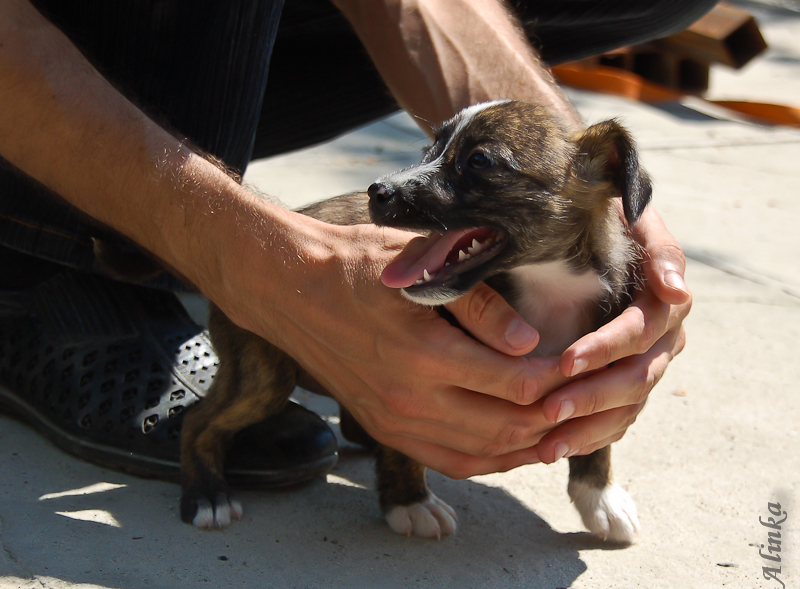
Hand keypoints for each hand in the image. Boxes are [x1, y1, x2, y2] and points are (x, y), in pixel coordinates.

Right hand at [230, 213, 569, 478]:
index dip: (558, 380)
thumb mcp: (421, 267)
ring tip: (558, 429)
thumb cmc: (356, 266)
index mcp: (424, 354)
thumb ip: (480, 305)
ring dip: (525, 446)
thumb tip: (529, 342)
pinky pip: (447, 461)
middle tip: (581, 401)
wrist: (289, 290)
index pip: (516, 383)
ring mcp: (394, 421)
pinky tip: (510, 447)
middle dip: (552, 418)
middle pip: (505, 427)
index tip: (583, 366)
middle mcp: (410, 399)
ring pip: (480, 453)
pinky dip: (487, 460)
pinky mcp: (383, 428)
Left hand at [534, 207, 691, 462]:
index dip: (605, 348)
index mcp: (664, 302)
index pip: (639, 332)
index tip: (567, 361)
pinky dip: (586, 439)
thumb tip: (676, 290)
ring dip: (586, 427)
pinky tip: (551, 451)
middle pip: (635, 377)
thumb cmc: (608, 222)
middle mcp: (663, 339)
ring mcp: (648, 365)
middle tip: (548, 409)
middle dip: (591, 395)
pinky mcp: (629, 387)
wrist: (598, 237)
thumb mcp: (633, 219)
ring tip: (545, 446)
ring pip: (626, 406)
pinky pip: (617, 421)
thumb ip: (657, 247)